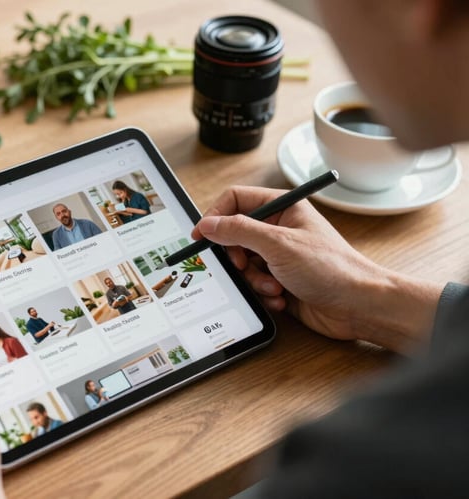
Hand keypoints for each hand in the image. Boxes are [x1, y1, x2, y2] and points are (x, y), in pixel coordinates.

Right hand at [192, 186, 441, 353]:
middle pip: (234, 235)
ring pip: (242, 264)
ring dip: (253, 279)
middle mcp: (279, 229)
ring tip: (274, 286)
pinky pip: (253, 284)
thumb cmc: (332, 269)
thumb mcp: (278, 244)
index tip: (201, 236)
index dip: (215, 216)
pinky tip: (282, 297)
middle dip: (237, 256)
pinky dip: (262, 293)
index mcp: (282, 208)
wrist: (359, 306)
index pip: (235, 200)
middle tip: (244, 265)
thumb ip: (239, 230)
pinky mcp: (280, 280)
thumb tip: (208, 224)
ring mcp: (279, 256)